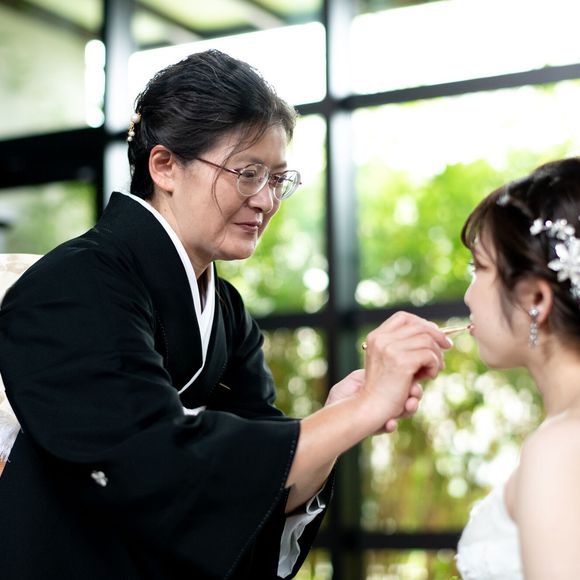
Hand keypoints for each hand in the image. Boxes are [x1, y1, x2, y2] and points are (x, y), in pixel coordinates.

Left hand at [325, 371, 422, 432]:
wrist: (329, 416)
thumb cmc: (340, 396)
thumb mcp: (356, 379)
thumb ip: (371, 373)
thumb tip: (385, 360)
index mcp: (382, 387)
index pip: (403, 382)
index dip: (412, 379)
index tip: (419, 375)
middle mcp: (386, 402)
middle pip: (409, 397)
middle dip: (415, 394)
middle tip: (414, 392)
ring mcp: (384, 415)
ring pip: (404, 412)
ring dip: (409, 408)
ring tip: (408, 405)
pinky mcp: (377, 427)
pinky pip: (389, 427)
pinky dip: (391, 425)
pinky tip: (390, 423)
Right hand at [360, 311, 450, 427]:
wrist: (372, 407)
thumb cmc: (385, 387)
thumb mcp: (390, 360)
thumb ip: (405, 345)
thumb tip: (436, 334)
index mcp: (376, 336)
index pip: (403, 317)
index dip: (422, 323)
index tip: (434, 335)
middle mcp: (382, 339)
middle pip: (419, 326)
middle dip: (437, 337)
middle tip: (446, 348)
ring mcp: (391, 349)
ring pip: (428, 340)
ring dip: (437, 355)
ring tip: (434, 370)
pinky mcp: (402, 362)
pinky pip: (430, 355)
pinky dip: (435, 366)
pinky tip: (429, 376)